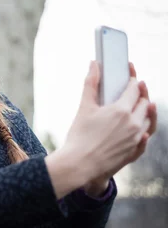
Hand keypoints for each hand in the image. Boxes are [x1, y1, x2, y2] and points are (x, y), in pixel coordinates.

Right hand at [62, 61, 149, 184]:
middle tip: (136, 87)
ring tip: (142, 104)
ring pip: (149, 119)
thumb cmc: (79, 135)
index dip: (133, 79)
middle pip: (144, 103)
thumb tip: (94, 64)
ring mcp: (137, 138)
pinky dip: (146, 128)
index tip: (131, 73)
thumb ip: (91, 83)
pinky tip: (141, 127)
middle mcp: (134, 123)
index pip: (134, 89)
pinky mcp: (135, 150)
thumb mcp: (84, 107)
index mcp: (121, 110)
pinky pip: (147, 136)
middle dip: (141, 93)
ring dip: (146, 110)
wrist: (81, 163)